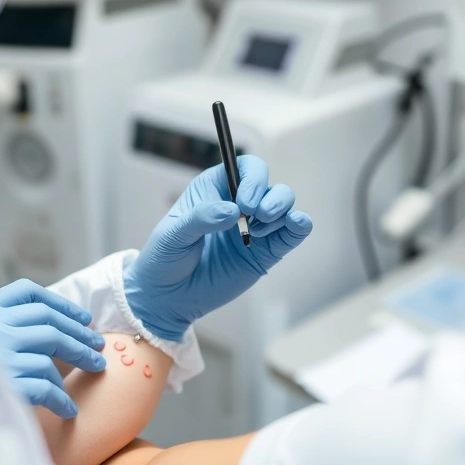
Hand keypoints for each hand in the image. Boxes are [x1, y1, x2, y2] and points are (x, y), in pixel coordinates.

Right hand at [0, 279, 106, 418]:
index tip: (81, 316)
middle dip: (79, 334)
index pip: (29, 294)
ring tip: (96, 369)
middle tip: (98, 346)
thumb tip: (30, 325)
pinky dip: (61, 399)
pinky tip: (69, 408)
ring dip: (79, 361)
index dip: (60, 304)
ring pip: (51, 354)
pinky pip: (46, 388)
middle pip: (50, 323)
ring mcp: (3, 353)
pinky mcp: (7, 382)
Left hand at [123, 155, 312, 341]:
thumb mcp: (173, 235)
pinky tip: (297, 224)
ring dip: (279, 213)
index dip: (253, 178)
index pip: (245, 167)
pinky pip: (291, 234)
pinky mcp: (266, 252)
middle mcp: (239, 203)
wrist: (168, 297)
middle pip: (270, 185)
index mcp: (215, 188)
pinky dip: (299, 225)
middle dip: (270, 198)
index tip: (244, 202)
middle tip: (253, 216)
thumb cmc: (165, 258)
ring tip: (255, 233)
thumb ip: (201, 218)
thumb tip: (233, 211)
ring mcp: (255, 228)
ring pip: (284, 205)